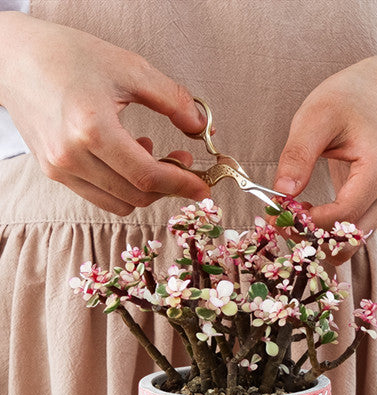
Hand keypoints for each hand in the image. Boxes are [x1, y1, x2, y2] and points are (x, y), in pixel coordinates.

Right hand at [0, 12, 209, 214]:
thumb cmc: (66, 56)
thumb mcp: (128, 68)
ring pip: (121, 203)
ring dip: (147, 188)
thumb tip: (202, 127)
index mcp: (91, 128)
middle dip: (169, 185)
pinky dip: (124, 186)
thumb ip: (172, 99)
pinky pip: (102, 197)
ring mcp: (60, 169)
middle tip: (183, 160)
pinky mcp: (54, 172)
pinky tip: (127, 157)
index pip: (148, 177)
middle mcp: (72, 156)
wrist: (10, 57)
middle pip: (137, 195)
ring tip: (152, 154)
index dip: (182, 185)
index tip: (204, 185)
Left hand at [273, 57, 376, 257]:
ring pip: (351, 242)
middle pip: (350, 235)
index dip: (311, 221)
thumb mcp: (315, 117)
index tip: (279, 213)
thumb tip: (282, 193)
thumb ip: (298, 155)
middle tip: (280, 220)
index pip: (345, 212)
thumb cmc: (345, 100)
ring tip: (292, 217)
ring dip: (319, 239)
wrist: (374, 96)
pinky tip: (306, 215)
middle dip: (313, 237)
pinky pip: (351, 233)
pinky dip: (327, 233)